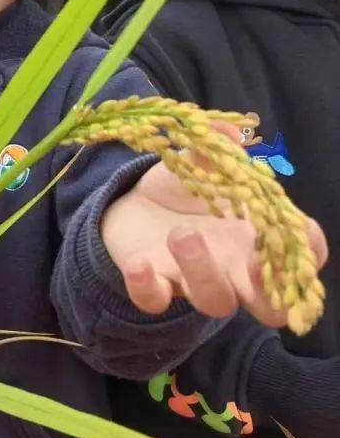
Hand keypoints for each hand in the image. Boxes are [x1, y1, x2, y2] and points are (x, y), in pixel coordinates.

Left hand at [102, 125, 327, 326]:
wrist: (130, 204)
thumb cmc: (182, 189)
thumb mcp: (199, 163)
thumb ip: (218, 147)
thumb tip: (228, 130)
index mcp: (255, 240)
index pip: (299, 260)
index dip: (309, 251)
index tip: (301, 229)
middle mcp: (233, 270)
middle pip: (270, 307)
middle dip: (270, 293)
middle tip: (253, 261)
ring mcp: (194, 280)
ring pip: (214, 301)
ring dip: (202, 271)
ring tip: (182, 234)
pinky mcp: (154, 284)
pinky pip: (155, 300)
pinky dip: (148, 287)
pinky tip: (139, 264)